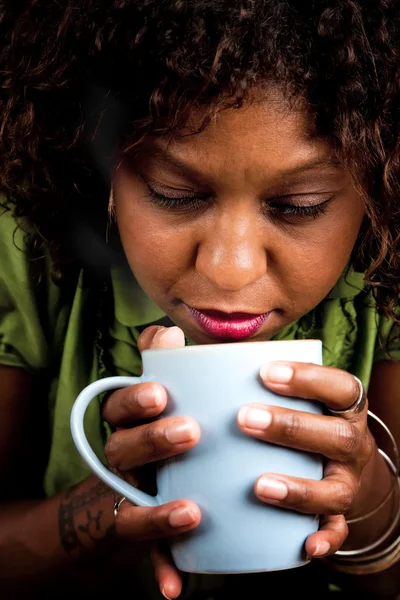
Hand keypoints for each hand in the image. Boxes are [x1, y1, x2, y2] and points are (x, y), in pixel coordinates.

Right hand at [101, 325, 200, 598]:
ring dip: (158, 509)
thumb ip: (160, 365)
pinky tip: (176, 588)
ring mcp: (129, 495)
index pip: (118, 406)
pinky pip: (148, 552)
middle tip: (189, 431)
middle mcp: (122, 459)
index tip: (160, 392)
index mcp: (127, 423)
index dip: (134, 399)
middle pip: (124, 450)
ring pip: (134, 501)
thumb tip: (168, 331)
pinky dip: (161, 567)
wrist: (121, 495)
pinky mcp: (140, 531)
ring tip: (190, 510)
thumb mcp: (155, 401)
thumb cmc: (155, 435)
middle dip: (152, 440)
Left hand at [237, 361, 372, 558]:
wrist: (331, 462)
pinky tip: (303, 544)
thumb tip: (167, 336)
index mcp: (340, 406)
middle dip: (292, 427)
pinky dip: (323, 539)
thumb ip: (227, 363)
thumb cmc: (289, 413)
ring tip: (259, 484)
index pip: (340, 386)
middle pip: (336, 435)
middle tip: (244, 419)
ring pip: (335, 490)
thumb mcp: (279, 387)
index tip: (265, 372)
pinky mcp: (336, 516)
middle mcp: (349, 442)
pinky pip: (336, 533)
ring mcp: (345, 482)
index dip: (309, 379)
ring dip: (300, 489)